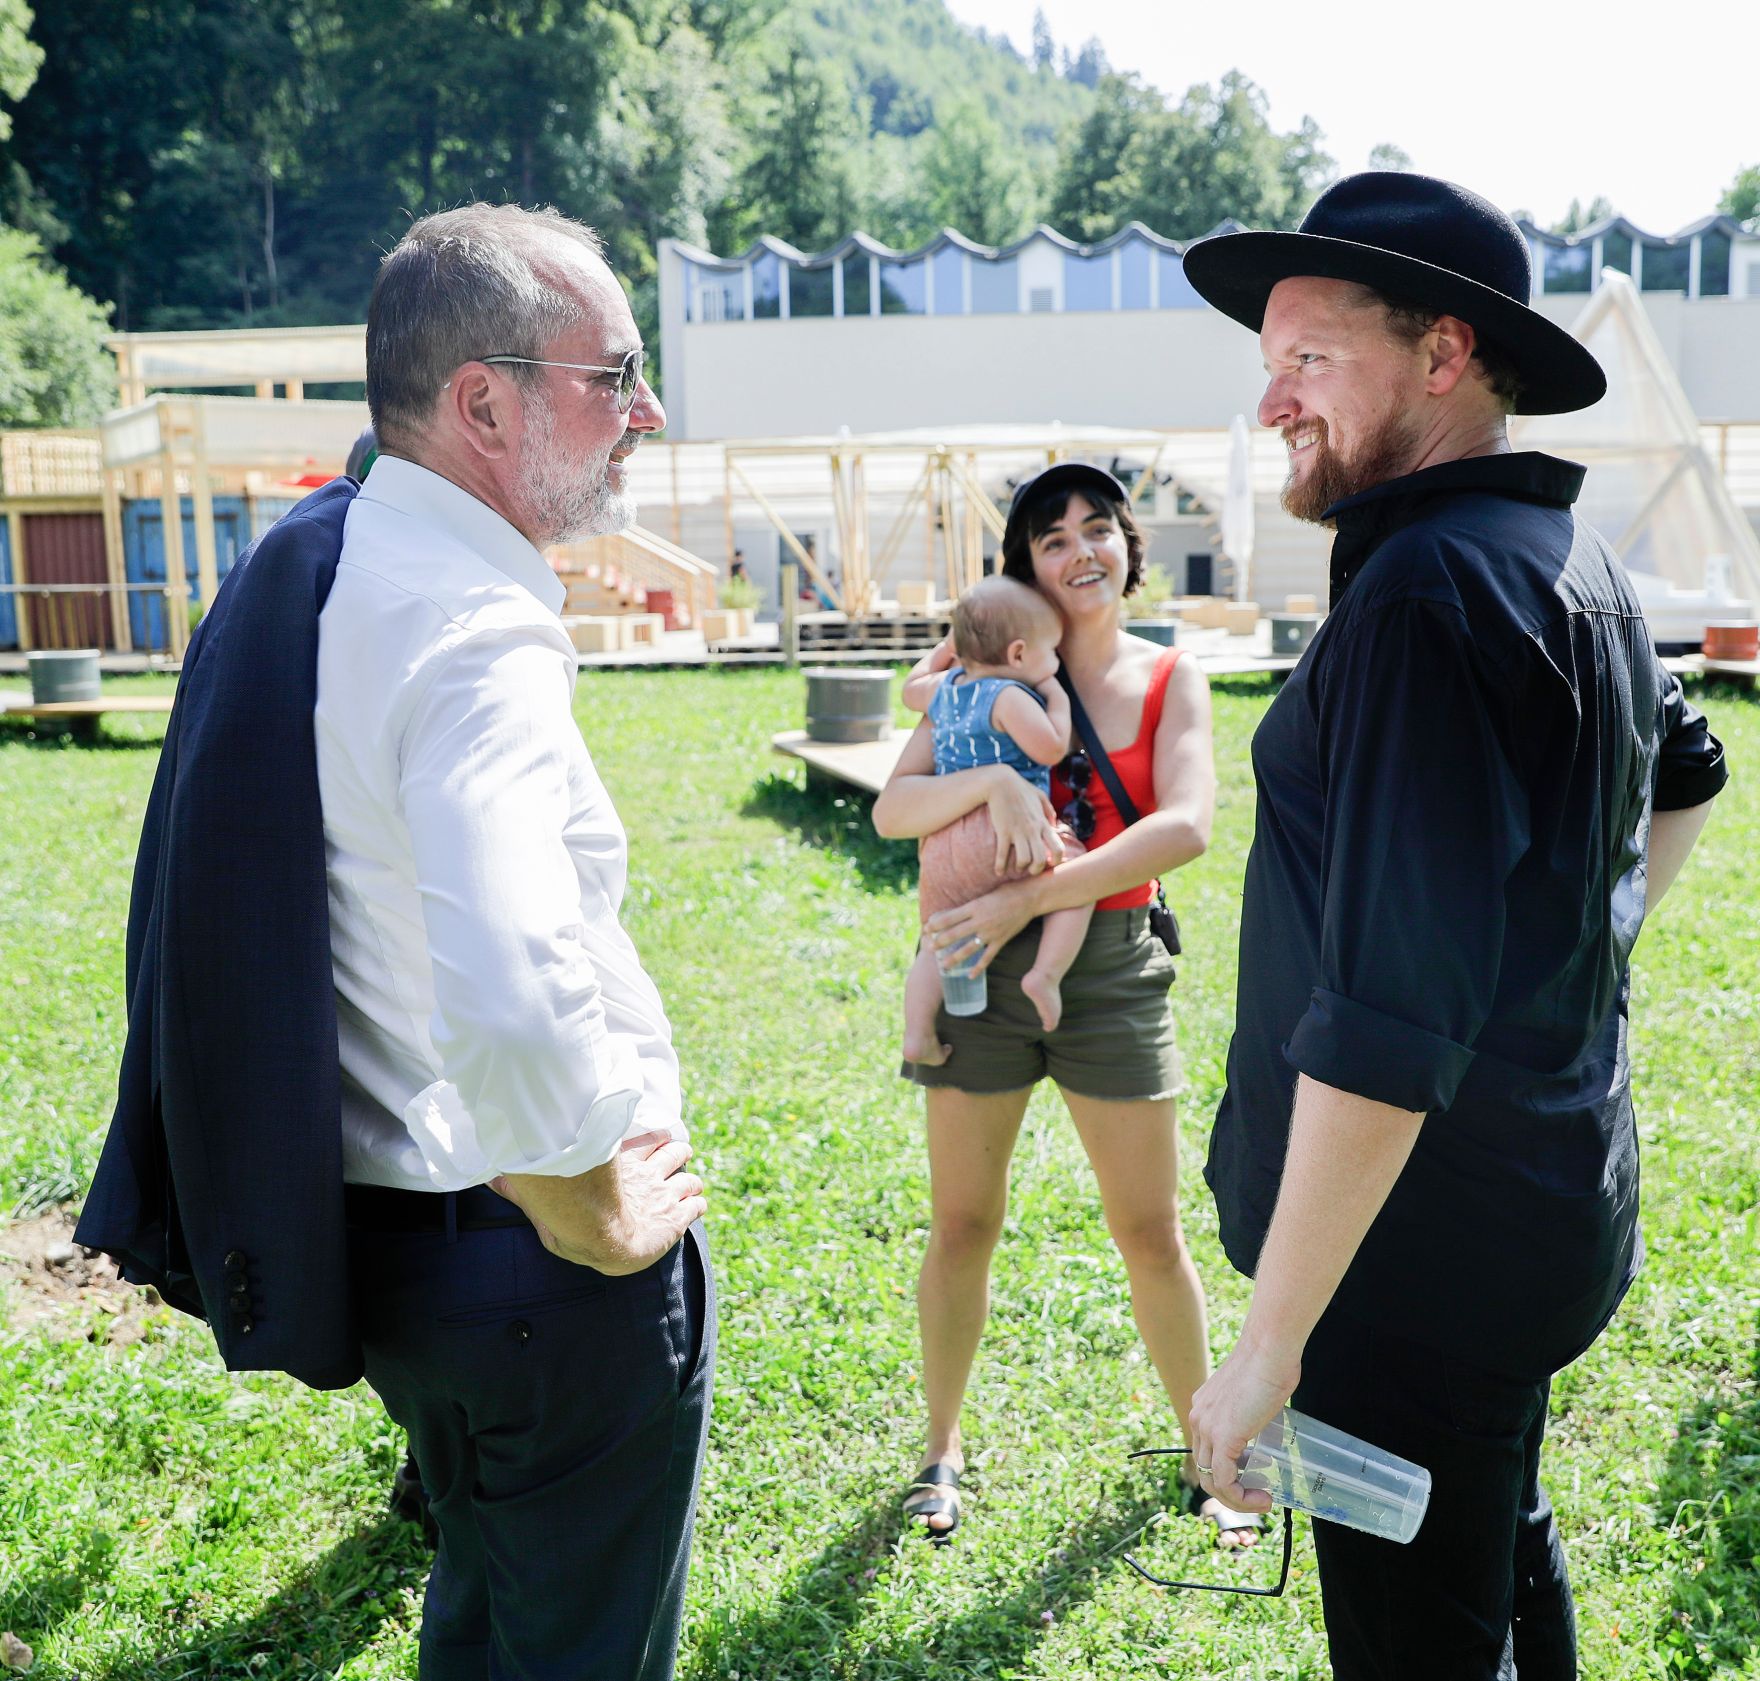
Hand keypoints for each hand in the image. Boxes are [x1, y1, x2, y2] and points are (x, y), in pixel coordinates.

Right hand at [492, 1135, 705, 1274]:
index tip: (655, 1139)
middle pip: (672, 1153)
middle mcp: (646, 1176)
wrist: (602, 1236)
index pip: (642, 1144)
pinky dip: (698, 1204)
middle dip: (676, 1154)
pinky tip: (697, 1207)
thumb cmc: (569, 1218)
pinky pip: (697, 1206)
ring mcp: (665, 1196)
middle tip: (676, 1155)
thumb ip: (521, 1188)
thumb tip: (489, 1178)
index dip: (651, 1141)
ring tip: (691, 1182)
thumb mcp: (543, 1202)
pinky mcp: (677, 1219)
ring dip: (690, 1180)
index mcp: (619, 1167)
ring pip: (688, 1178)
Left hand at [924, 878, 1038, 975]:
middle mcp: (981, 921)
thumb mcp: (984, 895)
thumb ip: (971, 906)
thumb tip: (954, 914)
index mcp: (974, 907)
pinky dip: (978, 967)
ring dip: (954, 958)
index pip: (949, 918)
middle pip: (955, 934)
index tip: (926, 929)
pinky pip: (987, 957)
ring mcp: (991, 933)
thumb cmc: (1006, 892)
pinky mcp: (1001, 940)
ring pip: (968, 949)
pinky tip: (969, 975)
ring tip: (943, 965)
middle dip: (940, 942)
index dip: (936, 925)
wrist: (1029, 898)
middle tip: (928, 948)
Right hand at [983, 767, 1063, 875]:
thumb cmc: (1020, 788)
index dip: (1057, 860)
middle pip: (1041, 859)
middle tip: (1031, 870)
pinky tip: (998, 871)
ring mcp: (1018, 831)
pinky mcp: (1003, 831)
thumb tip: (1053, 824)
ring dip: (1020, 867)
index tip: (1050, 863)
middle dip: (1036, 869)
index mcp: (1043, 823)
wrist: (1000, 782)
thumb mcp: (1039, 795)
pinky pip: (1002, 854)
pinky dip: (1000, 866)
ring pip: (1024, 860)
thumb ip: (1049, 810)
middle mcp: (1033, 830)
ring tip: (1016, 868)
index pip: (1058, 847)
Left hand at [1186, 1337, 1301, 1513]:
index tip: (1254, 1480)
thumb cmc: (1270, 1364)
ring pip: (1212, 1481)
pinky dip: (1243, 1497)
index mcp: (1203, 1408)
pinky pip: (1225, 1480)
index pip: (1205, 1452)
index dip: (1226, 1473)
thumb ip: (1250, 1413)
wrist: (1269, 1349)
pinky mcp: (1223, 1437)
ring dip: (1238, 1500)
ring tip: (1263, 1501)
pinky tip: (1264, 1497)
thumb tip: (1265, 1425)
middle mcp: (1198, 1419)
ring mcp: (1207, 1428)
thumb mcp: (1252, 1395)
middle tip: (1258, 1496)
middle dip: (1231, 1492)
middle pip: (1205, 1470)